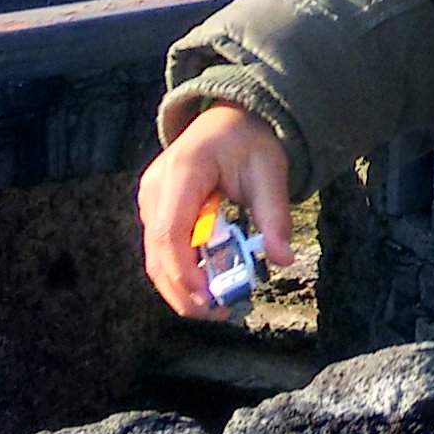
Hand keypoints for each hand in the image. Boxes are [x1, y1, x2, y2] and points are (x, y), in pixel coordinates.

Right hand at [138, 106, 293, 317]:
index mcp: (183, 170)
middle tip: (220, 314)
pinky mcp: (153, 210)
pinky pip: (162, 250)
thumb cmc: (249, 142)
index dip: (185, 270)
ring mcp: (150, 199)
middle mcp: (156, 186)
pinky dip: (181, 273)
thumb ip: (275, 215)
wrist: (227, 119)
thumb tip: (283, 259)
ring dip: (181, 288)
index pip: (170, 231)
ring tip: (217, 308)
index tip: (210, 297)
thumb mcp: (270, 172)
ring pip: (155, 257)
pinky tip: (207, 288)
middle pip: (158, 252)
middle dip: (184, 291)